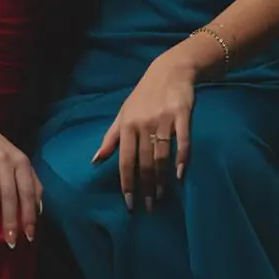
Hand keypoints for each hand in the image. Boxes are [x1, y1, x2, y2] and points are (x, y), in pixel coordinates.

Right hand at [0, 121, 42, 246]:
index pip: (29, 193)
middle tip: (11, 241)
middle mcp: (8, 160)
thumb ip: (30, 183)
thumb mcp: (17, 163)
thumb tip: (39, 209)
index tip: (29, 236)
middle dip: (12, 219)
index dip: (30, 214)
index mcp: (22, 163)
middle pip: (12, 193)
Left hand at [93, 55, 195, 207]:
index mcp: (127, 126)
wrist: (169, 70)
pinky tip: (181, 175)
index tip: (129, 204)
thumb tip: (95, 161)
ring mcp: (163, 120)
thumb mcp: (123, 114)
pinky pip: (182, 140)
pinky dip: (182, 158)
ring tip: (161, 196)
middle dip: (145, 187)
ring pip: (161, 156)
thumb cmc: (143, 96)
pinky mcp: (182, 115)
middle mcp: (143, 124)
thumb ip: (110, 138)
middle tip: (148, 208)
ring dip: (161, 179)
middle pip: (144, 162)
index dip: (127, 184)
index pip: (124, 161)